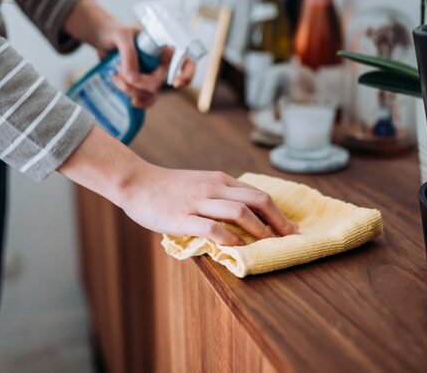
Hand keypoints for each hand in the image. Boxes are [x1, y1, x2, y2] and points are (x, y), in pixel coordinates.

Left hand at [64, 0, 194, 107]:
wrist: (102, 39)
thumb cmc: (115, 31)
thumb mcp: (121, 36)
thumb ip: (129, 54)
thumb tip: (134, 79)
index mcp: (163, 48)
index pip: (186, 61)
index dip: (187, 74)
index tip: (175, 83)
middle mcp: (162, 63)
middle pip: (161, 82)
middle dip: (140, 83)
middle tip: (120, 70)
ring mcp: (152, 76)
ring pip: (151, 93)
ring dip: (132, 90)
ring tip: (115, 77)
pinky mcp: (142, 85)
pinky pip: (146, 99)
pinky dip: (137, 100)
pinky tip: (129, 99)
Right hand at [119, 166, 297, 245]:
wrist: (136, 183)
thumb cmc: (168, 188)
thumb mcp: (200, 183)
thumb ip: (220, 195)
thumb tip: (245, 216)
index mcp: (220, 180)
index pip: (258, 194)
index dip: (278, 213)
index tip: (290, 228)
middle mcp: (213, 187)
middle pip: (257, 200)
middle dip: (277, 221)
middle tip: (289, 238)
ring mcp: (198, 201)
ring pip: (239, 211)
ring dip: (259, 229)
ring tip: (267, 244)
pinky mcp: (182, 217)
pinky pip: (212, 228)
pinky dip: (229, 238)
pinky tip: (236, 248)